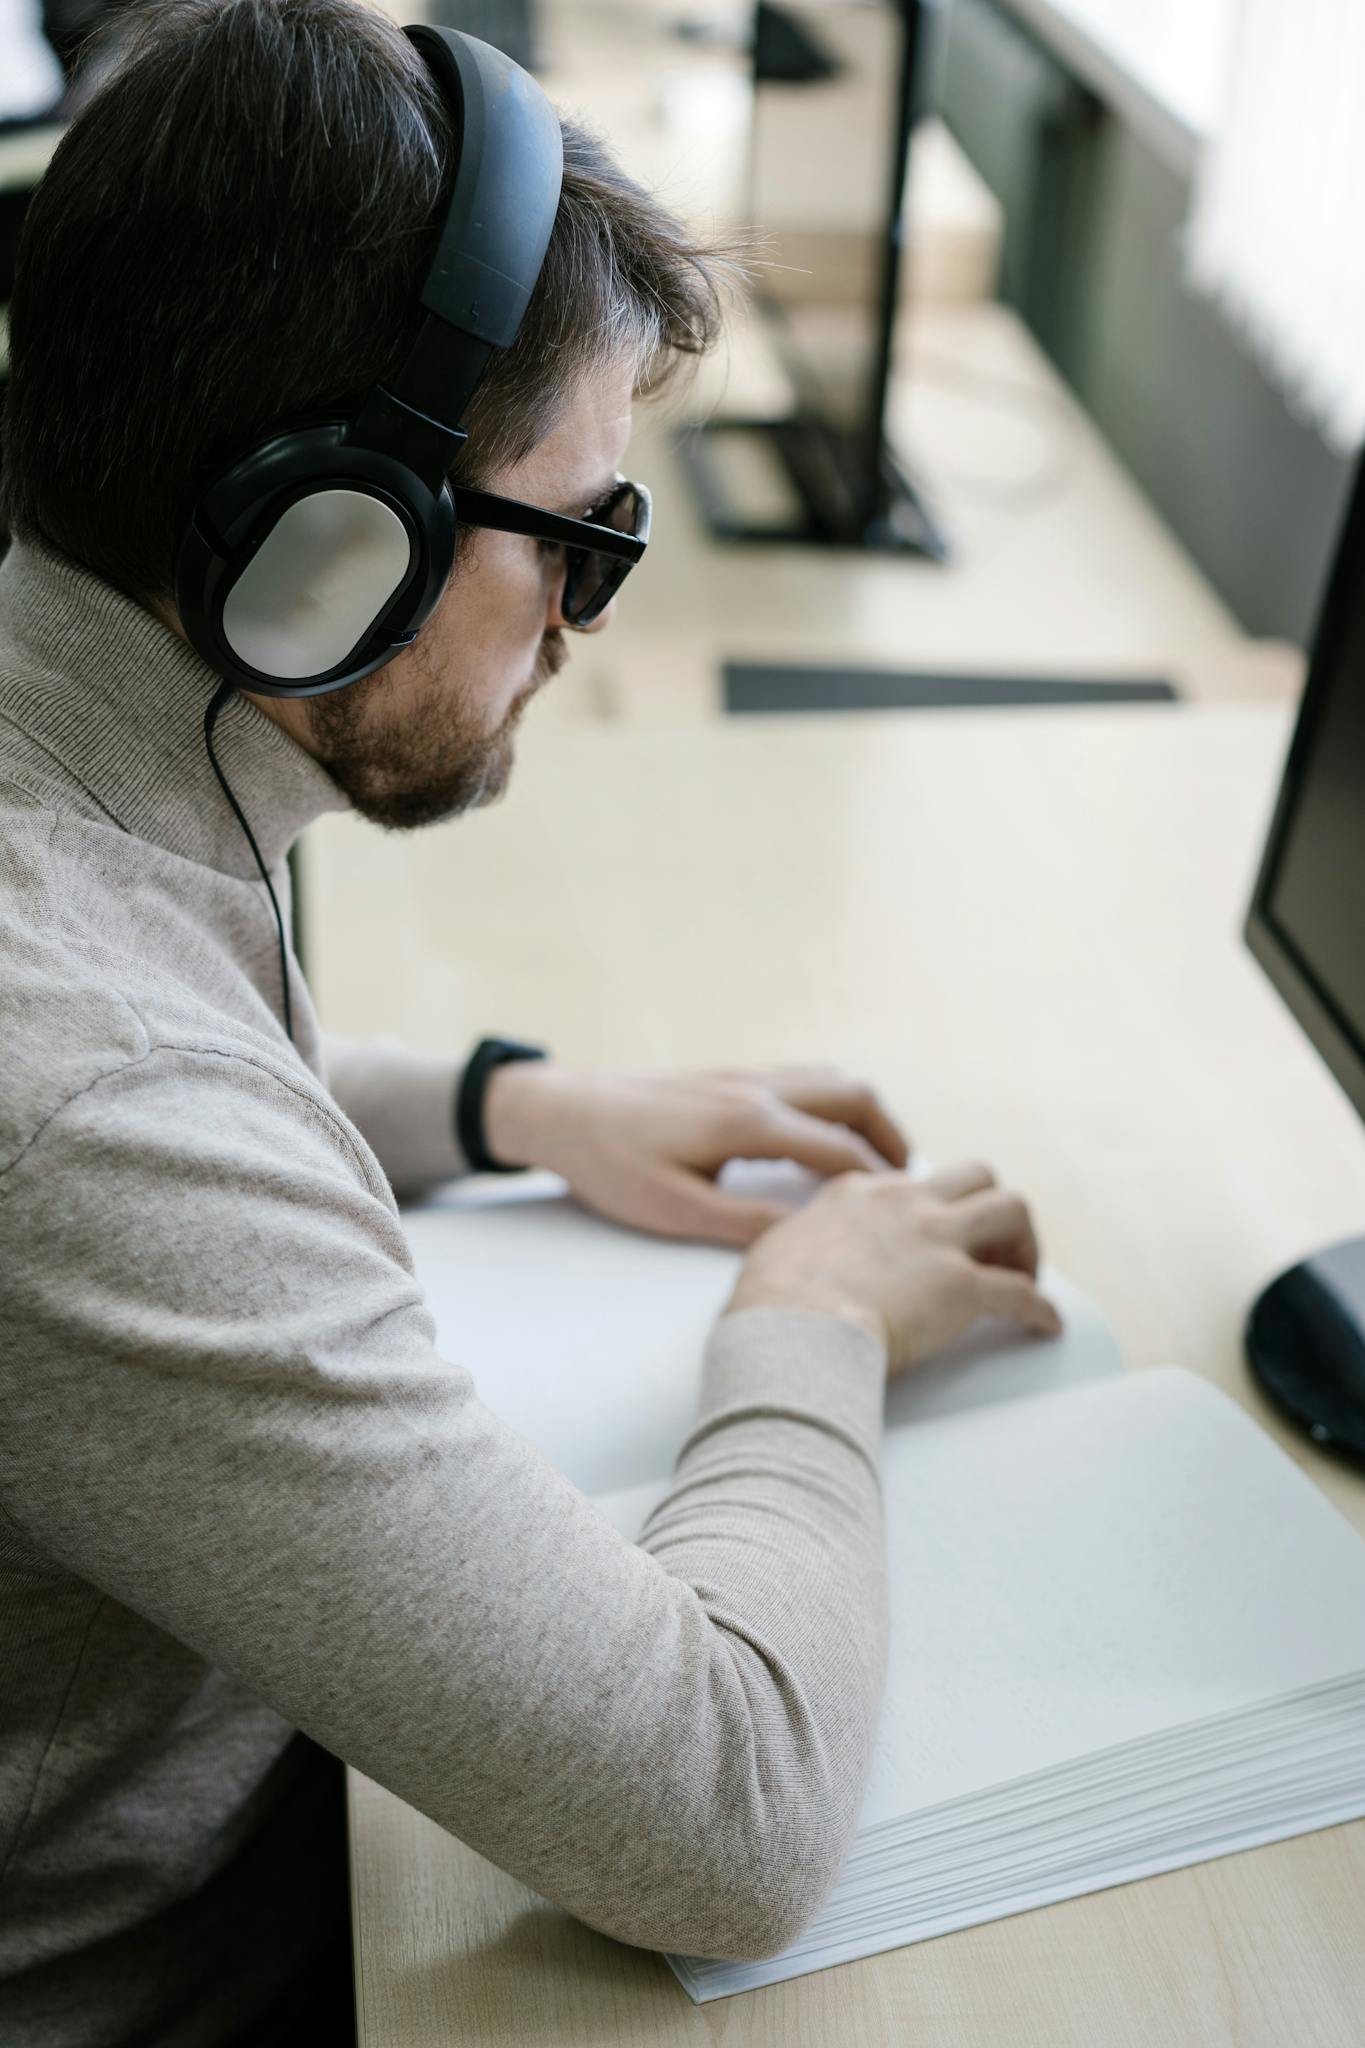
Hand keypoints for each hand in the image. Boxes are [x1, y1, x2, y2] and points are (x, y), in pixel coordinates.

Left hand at [480, 1062, 909, 1244]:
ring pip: (830, 1079)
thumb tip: (812, 1239)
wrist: (560, 1110)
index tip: (917, 1212)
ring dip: (865, 1115)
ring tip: (880, 1162)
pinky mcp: (727, 1076)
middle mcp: (756, 1088)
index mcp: (749, 1122)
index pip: (841, 1149)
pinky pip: (803, 1079)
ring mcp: (743, 1075)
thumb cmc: (610, 1165)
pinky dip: (833, 1104)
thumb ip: (746, 1224)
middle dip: (892, 1135)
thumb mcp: (674, 1210)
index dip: (884, 1183)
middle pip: (853, 1095)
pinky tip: (824, 1138)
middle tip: (914, 1181)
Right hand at [725, 1159, 1062, 1369]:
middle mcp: (906, 1204)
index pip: (913, 1182)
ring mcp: (938, 1241)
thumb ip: (802, 1241)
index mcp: (860, 1193)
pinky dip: (1040, 1309)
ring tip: (1023, 1274)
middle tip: (991, 1247)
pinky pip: (1021, 1293)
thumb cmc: (771, 1300)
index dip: (932, 1208)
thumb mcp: (775, 1247)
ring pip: (1012, 1209)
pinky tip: (1045, 1325)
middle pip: (976, 1176)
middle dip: (990, 1208)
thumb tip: (798, 1257)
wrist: (791, 1327)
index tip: (935, 1229)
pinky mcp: (963, 1287)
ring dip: (1024, 1242)